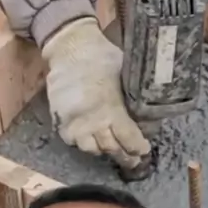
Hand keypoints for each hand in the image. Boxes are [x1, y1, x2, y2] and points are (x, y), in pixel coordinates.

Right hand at [42, 18, 149, 168]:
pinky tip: (91, 140)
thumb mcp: (126, 75)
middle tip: (133, 159)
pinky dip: (83, 144)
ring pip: (91, 149)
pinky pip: (73, 142)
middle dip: (124, 156)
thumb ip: (133, 100)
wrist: (71, 48)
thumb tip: (147, 118)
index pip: (128, 138)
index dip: (138, 147)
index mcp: (112, 107)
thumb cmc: (103, 58)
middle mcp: (93, 120)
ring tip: (112, 150)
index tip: (144, 150)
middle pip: (111, 148)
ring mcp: (74, 122)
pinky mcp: (60, 120)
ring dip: (104, 151)